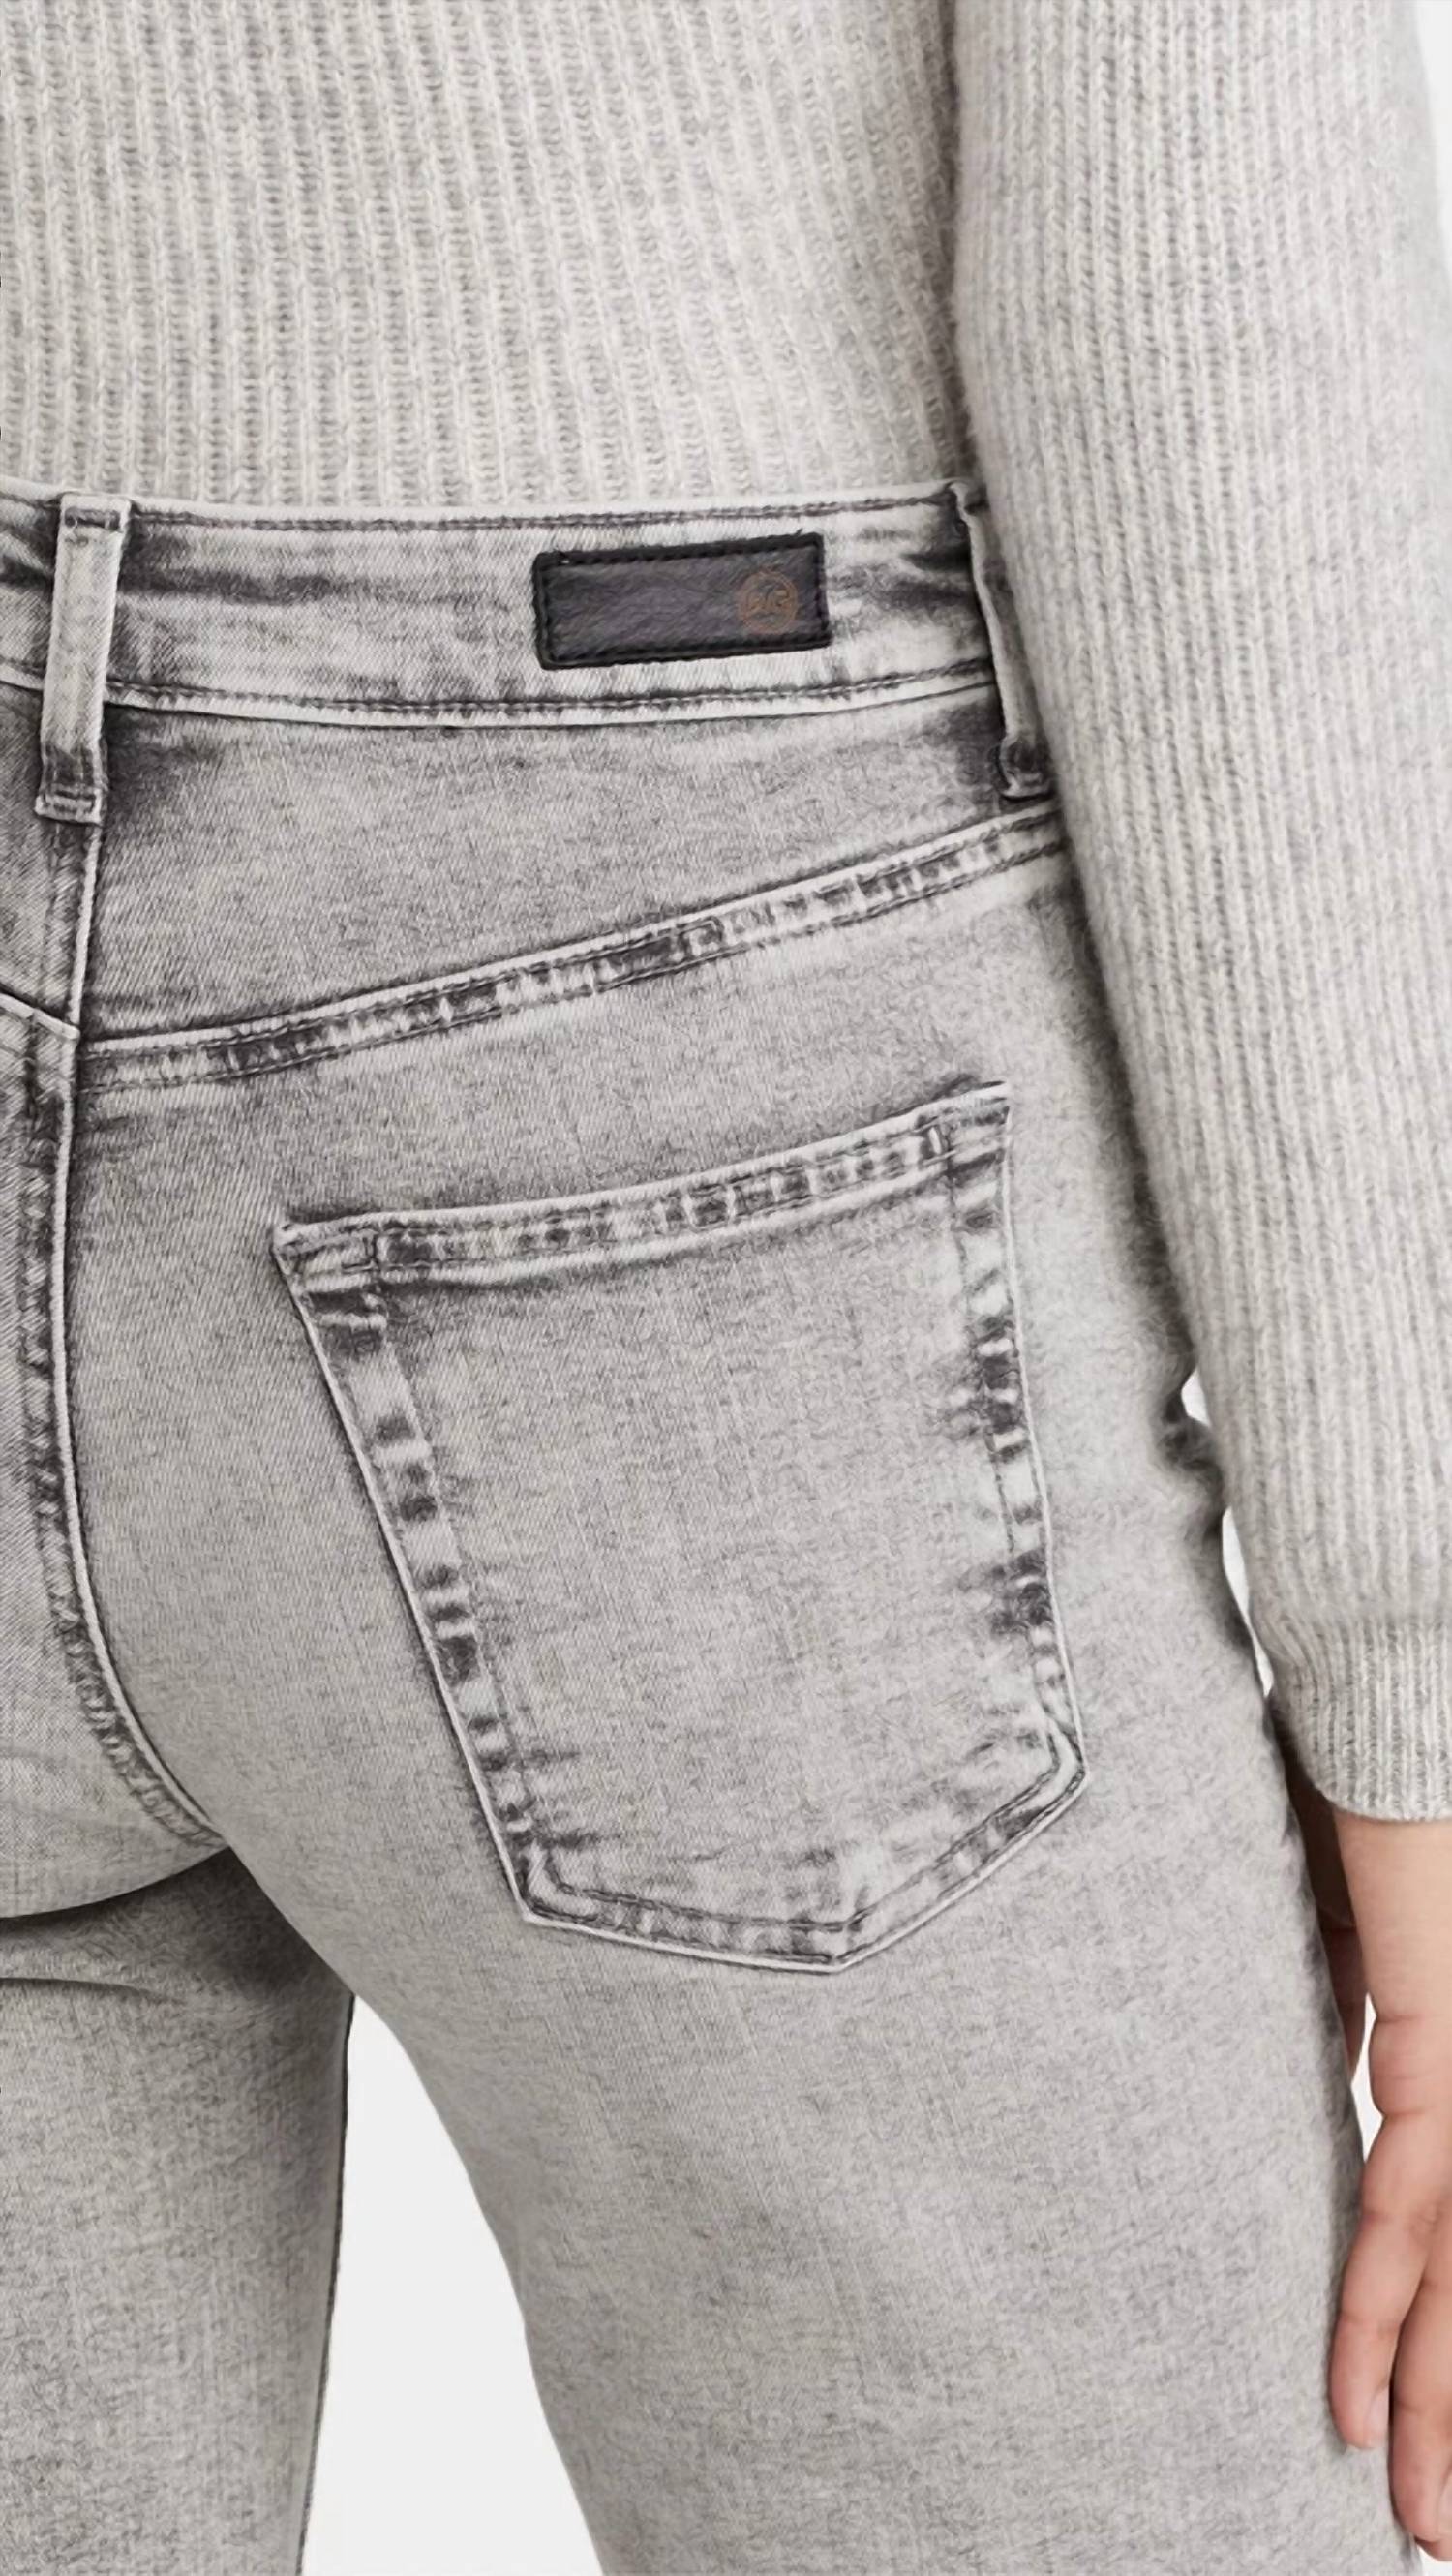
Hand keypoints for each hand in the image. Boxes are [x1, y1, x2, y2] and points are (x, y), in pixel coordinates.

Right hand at [1325, 1806, 1451, 2560]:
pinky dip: (1385, 2321)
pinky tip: (1361, 2403)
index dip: (1430, 2333)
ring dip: (1437, 2408)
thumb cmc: (1368, 1788)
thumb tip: (1334, 2057)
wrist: (1400, 1719)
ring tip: (1423, 2520)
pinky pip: (1412, 2223)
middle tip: (1435, 2527)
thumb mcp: (1356, 1926)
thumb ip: (1360, 2003)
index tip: (1397, 2416)